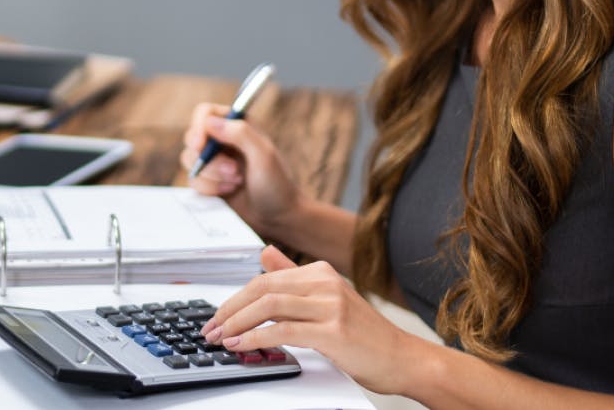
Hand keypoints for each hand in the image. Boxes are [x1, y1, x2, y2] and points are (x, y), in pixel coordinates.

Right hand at [179, 102, 303, 237]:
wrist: (278, 217)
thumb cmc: (277, 184)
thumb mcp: (264, 155)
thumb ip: (241, 133)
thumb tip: (210, 122)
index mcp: (238, 125)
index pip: (205, 113)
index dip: (199, 127)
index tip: (201, 146)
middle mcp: (222, 140)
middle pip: (192, 138)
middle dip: (210, 160)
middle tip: (233, 171)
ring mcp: (213, 161)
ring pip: (189, 160)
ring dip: (211, 176)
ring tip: (236, 182)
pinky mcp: (207, 180)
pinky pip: (192, 180)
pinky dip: (208, 188)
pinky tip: (228, 191)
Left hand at [202, 247, 431, 395]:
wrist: (403, 359)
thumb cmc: (365, 336)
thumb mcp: (328, 300)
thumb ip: (293, 277)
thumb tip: (264, 254)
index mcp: (320, 272)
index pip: (264, 279)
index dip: (235, 299)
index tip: (217, 317)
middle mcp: (325, 282)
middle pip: (262, 288)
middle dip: (229, 310)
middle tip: (210, 329)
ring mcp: (331, 305)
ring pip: (268, 306)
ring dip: (237, 323)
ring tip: (220, 338)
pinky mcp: (333, 330)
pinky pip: (283, 330)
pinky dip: (256, 337)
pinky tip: (242, 345)